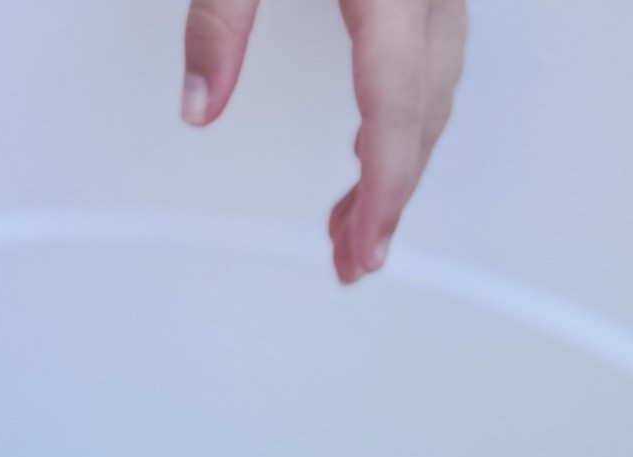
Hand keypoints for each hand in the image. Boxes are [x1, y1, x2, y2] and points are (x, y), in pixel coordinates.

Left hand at [182, 0, 466, 283]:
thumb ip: (217, 23)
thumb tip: (199, 104)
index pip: (394, 108)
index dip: (383, 192)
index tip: (364, 251)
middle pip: (419, 114)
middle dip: (387, 198)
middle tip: (350, 258)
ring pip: (434, 93)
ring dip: (397, 165)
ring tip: (354, 223)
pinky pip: (431, 62)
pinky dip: (404, 118)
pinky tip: (372, 150)